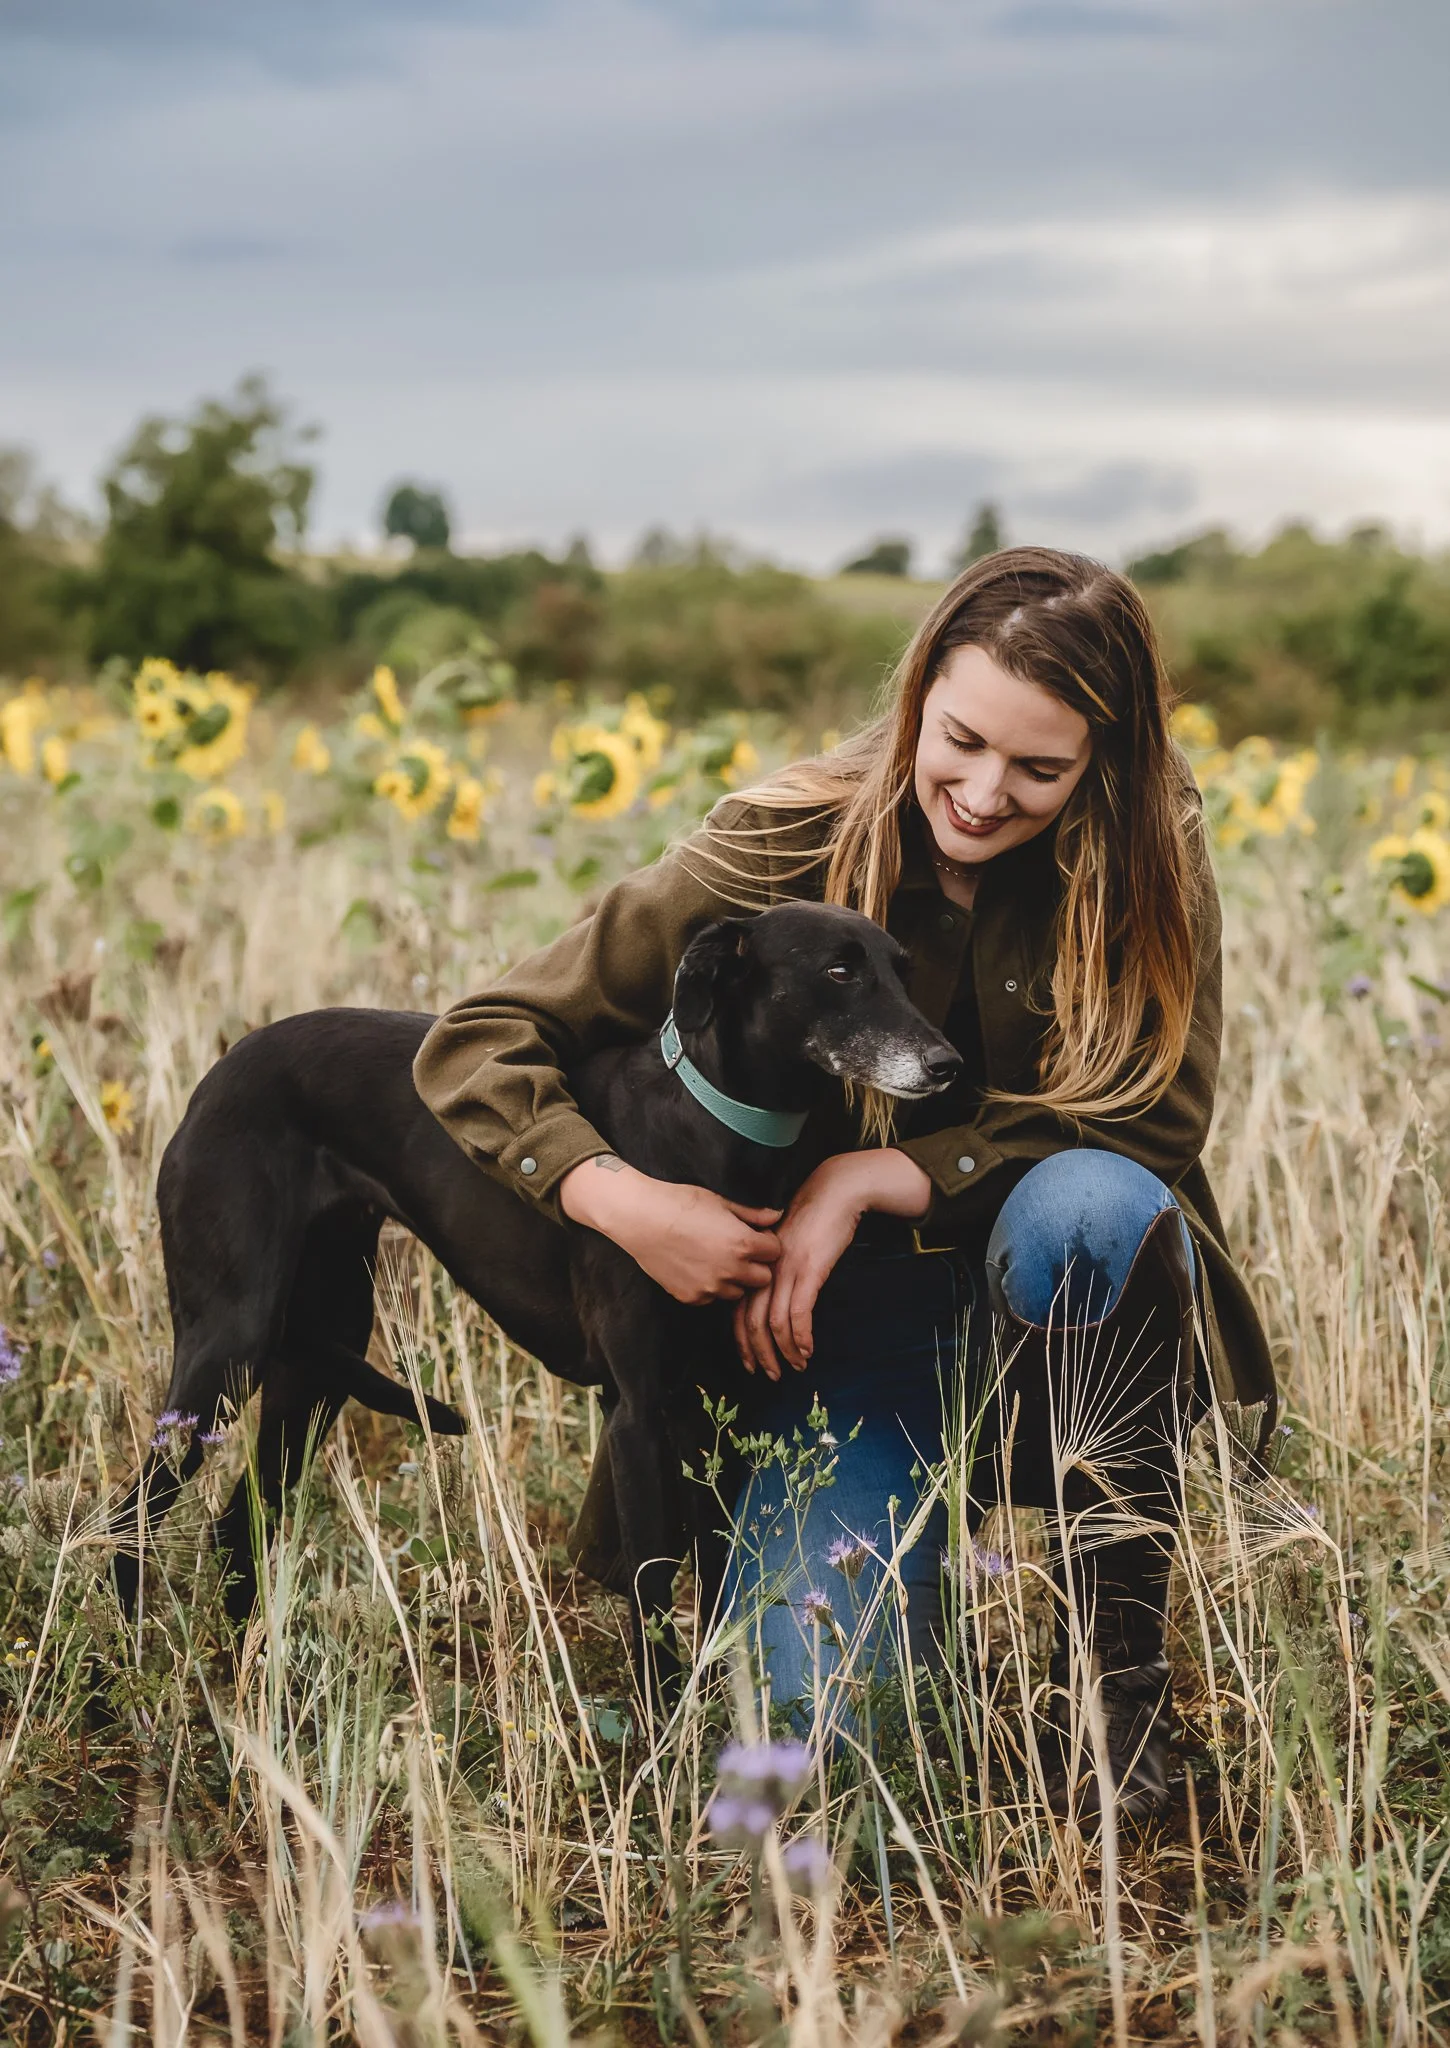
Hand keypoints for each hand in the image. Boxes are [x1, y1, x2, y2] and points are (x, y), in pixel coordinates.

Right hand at [559, 1154, 780, 1304]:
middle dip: (756, 1265)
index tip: (754, 1236)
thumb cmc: (680, 1203)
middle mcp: (731, 1270)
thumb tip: (777, 1216)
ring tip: (715, 1259)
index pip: (775, 1252)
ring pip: (738, 1292)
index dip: (767, 1242)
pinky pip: (712, 1298)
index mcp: (743, 1244)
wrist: (640, 1218)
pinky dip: (710, 1287)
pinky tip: (696, 1267)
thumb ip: (753, 1214)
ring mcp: (711, 1288)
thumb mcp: (720, 1201)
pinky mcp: (691, 1298)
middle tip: (739, 1250)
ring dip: (734, 1279)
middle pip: (763, 1278)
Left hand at [733, 1149, 931, 1378]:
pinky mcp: (809, 1271)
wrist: (834, 1193)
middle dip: (760, 1355)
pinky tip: (807, 1349)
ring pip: (774, 1323)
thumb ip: (773, 1271)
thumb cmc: (811, 1219)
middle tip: (771, 1375)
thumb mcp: (784, 1246)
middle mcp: (766, 1270)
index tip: (750, 1362)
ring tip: (795, 1366)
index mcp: (756, 1265)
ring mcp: (786, 1271)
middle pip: (751, 1322)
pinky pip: (799, 1312)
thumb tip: (773, 1301)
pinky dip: (801, 1336)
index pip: (739, 1311)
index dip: (742, 1342)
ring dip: (783, 1351)